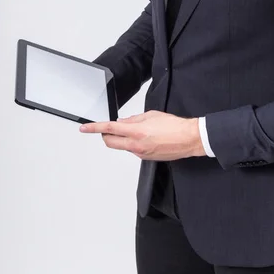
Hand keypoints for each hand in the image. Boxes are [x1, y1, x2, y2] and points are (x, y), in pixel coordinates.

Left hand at [79, 110, 205, 160]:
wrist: (188, 139)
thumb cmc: (174, 126)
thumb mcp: (151, 115)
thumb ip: (133, 119)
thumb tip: (122, 123)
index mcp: (136, 132)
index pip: (109, 129)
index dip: (94, 128)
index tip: (85, 128)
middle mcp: (136, 145)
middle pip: (110, 142)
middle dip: (105, 135)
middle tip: (107, 128)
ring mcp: (140, 154)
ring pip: (122, 146)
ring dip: (122, 138)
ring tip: (137, 129)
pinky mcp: (146, 158)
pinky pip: (133, 150)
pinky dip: (133, 142)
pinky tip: (146, 137)